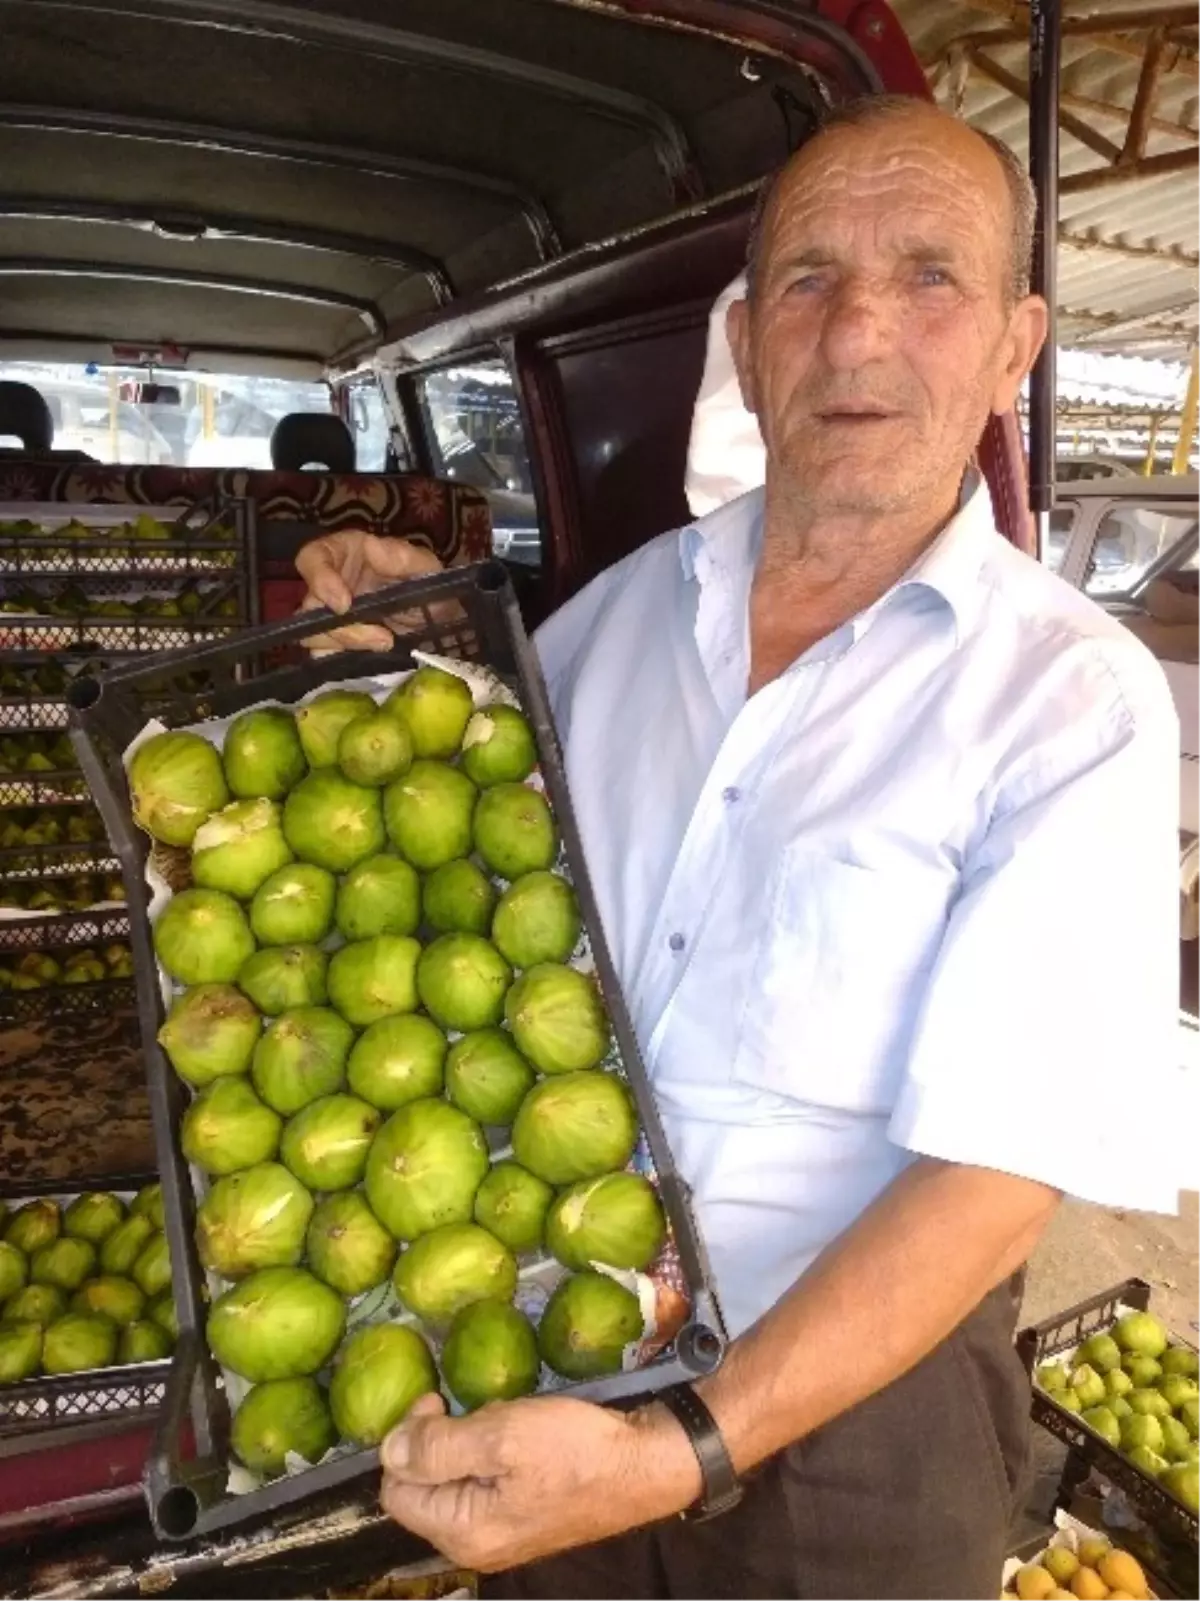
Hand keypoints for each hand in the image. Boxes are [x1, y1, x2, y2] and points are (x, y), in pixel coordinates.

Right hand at [295, 531, 444, 651]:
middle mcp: (329, 583)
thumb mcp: (424, 565)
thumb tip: (373, 547)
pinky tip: (370, 659)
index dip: (319, 579)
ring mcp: (329, 615)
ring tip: (386, 643)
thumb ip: (403, 556)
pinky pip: (324, 655)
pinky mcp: (336, 642)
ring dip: (347, 644)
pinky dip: (341, 660)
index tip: (344, 604)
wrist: (438, 617)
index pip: (312, 558)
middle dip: (343, 627)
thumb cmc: (425, 582)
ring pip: (314, 634)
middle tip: (383, 637)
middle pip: (310, 606)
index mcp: (344, 553)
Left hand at [379, 1392, 700, 1573]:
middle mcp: (476, 1546)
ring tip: (499, 1416)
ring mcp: (502, 1536)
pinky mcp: (525, 1518)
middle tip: (472, 1406)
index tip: (437, 1399)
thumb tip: (387, 1449)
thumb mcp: (503, 1435)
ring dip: (466, 1444)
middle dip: (438, 1442)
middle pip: (424, 1490)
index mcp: (462, 1532)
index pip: (396, 1490)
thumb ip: (440, 1446)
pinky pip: (484, 1486)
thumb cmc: (575, 1449)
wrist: (647, 1464)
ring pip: (455, 1484)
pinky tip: (516, 1431)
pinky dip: (490, 1455)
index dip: (406, 1440)